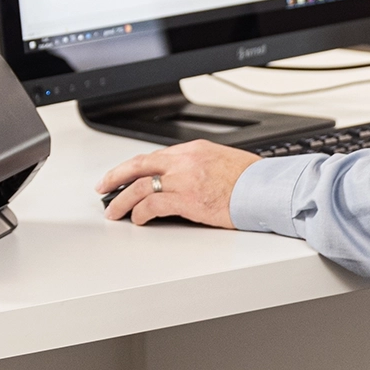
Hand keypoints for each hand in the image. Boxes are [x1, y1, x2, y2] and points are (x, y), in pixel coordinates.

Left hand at [99, 140, 259, 228]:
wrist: (266, 189)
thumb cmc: (252, 180)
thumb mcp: (222, 162)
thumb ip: (199, 167)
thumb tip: (185, 179)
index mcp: (193, 150)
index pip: (154, 157)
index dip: (133, 167)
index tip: (122, 175)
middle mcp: (185, 161)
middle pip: (138, 165)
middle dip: (115, 176)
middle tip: (102, 187)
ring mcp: (184, 180)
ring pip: (141, 186)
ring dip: (122, 200)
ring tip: (113, 211)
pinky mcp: (187, 200)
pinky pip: (153, 205)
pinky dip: (140, 213)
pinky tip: (137, 219)